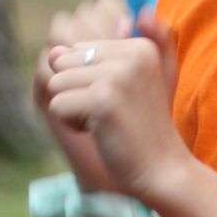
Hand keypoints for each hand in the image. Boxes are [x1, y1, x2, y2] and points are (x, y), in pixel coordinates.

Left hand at [44, 8, 197, 210]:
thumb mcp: (128, 83)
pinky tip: (100, 132)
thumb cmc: (141, 129)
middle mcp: (131, 53)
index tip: (117, 99)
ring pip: (56, 83)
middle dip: (76, 92)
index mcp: (139, 46)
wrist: (163, 170)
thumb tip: (53, 51)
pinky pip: (57, 105)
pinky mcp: (102, 100)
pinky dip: (72, 125)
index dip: (87, 80)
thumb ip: (95, 58)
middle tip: (110, 112)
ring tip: (105, 121)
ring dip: (73, 109)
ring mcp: (117, 76)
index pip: (77, 49)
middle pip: (63, 63)